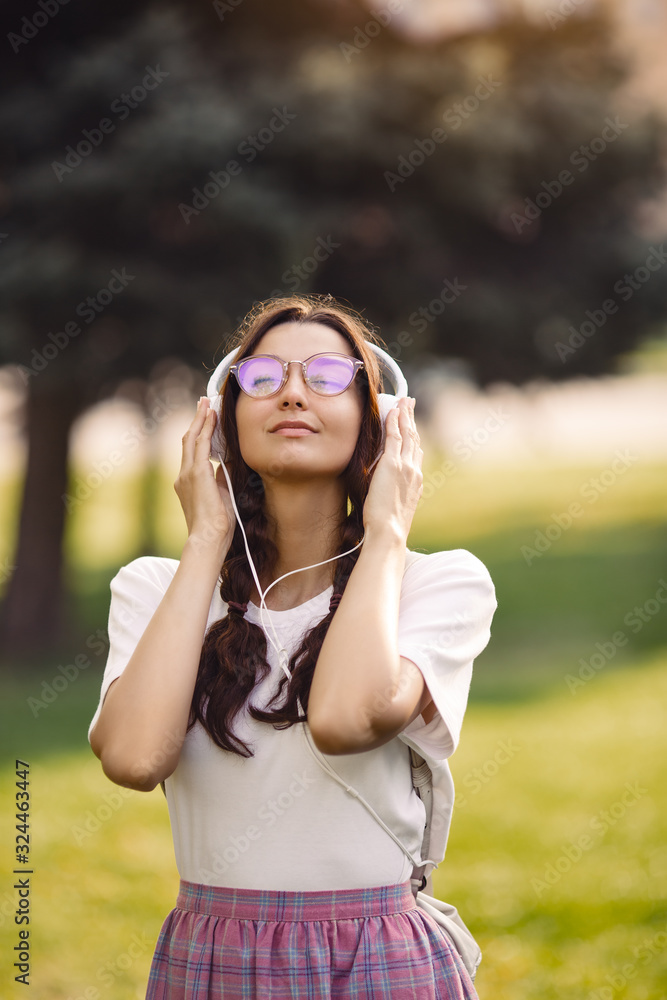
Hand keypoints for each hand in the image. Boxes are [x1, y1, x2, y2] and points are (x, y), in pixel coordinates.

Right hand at [174, 397, 235, 555]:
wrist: (208, 539)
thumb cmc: (217, 525)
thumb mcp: (221, 496)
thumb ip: (221, 480)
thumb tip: (226, 465)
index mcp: (187, 483)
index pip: (192, 453)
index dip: (198, 434)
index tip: (204, 420)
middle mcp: (183, 475)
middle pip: (188, 440)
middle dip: (196, 421)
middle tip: (203, 404)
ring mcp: (187, 473)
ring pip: (192, 438)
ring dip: (201, 419)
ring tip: (207, 403)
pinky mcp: (196, 473)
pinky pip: (200, 444)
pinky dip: (206, 428)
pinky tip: (212, 416)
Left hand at [363, 396, 422, 540]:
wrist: (389, 531)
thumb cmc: (386, 526)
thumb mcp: (394, 505)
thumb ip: (392, 492)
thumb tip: (383, 486)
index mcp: (416, 481)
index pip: (415, 452)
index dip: (413, 435)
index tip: (411, 425)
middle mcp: (414, 470)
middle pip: (414, 438)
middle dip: (411, 419)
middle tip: (410, 403)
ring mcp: (405, 466)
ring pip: (407, 434)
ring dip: (405, 415)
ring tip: (404, 401)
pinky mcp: (393, 464)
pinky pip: (394, 436)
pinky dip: (394, 421)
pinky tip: (393, 410)